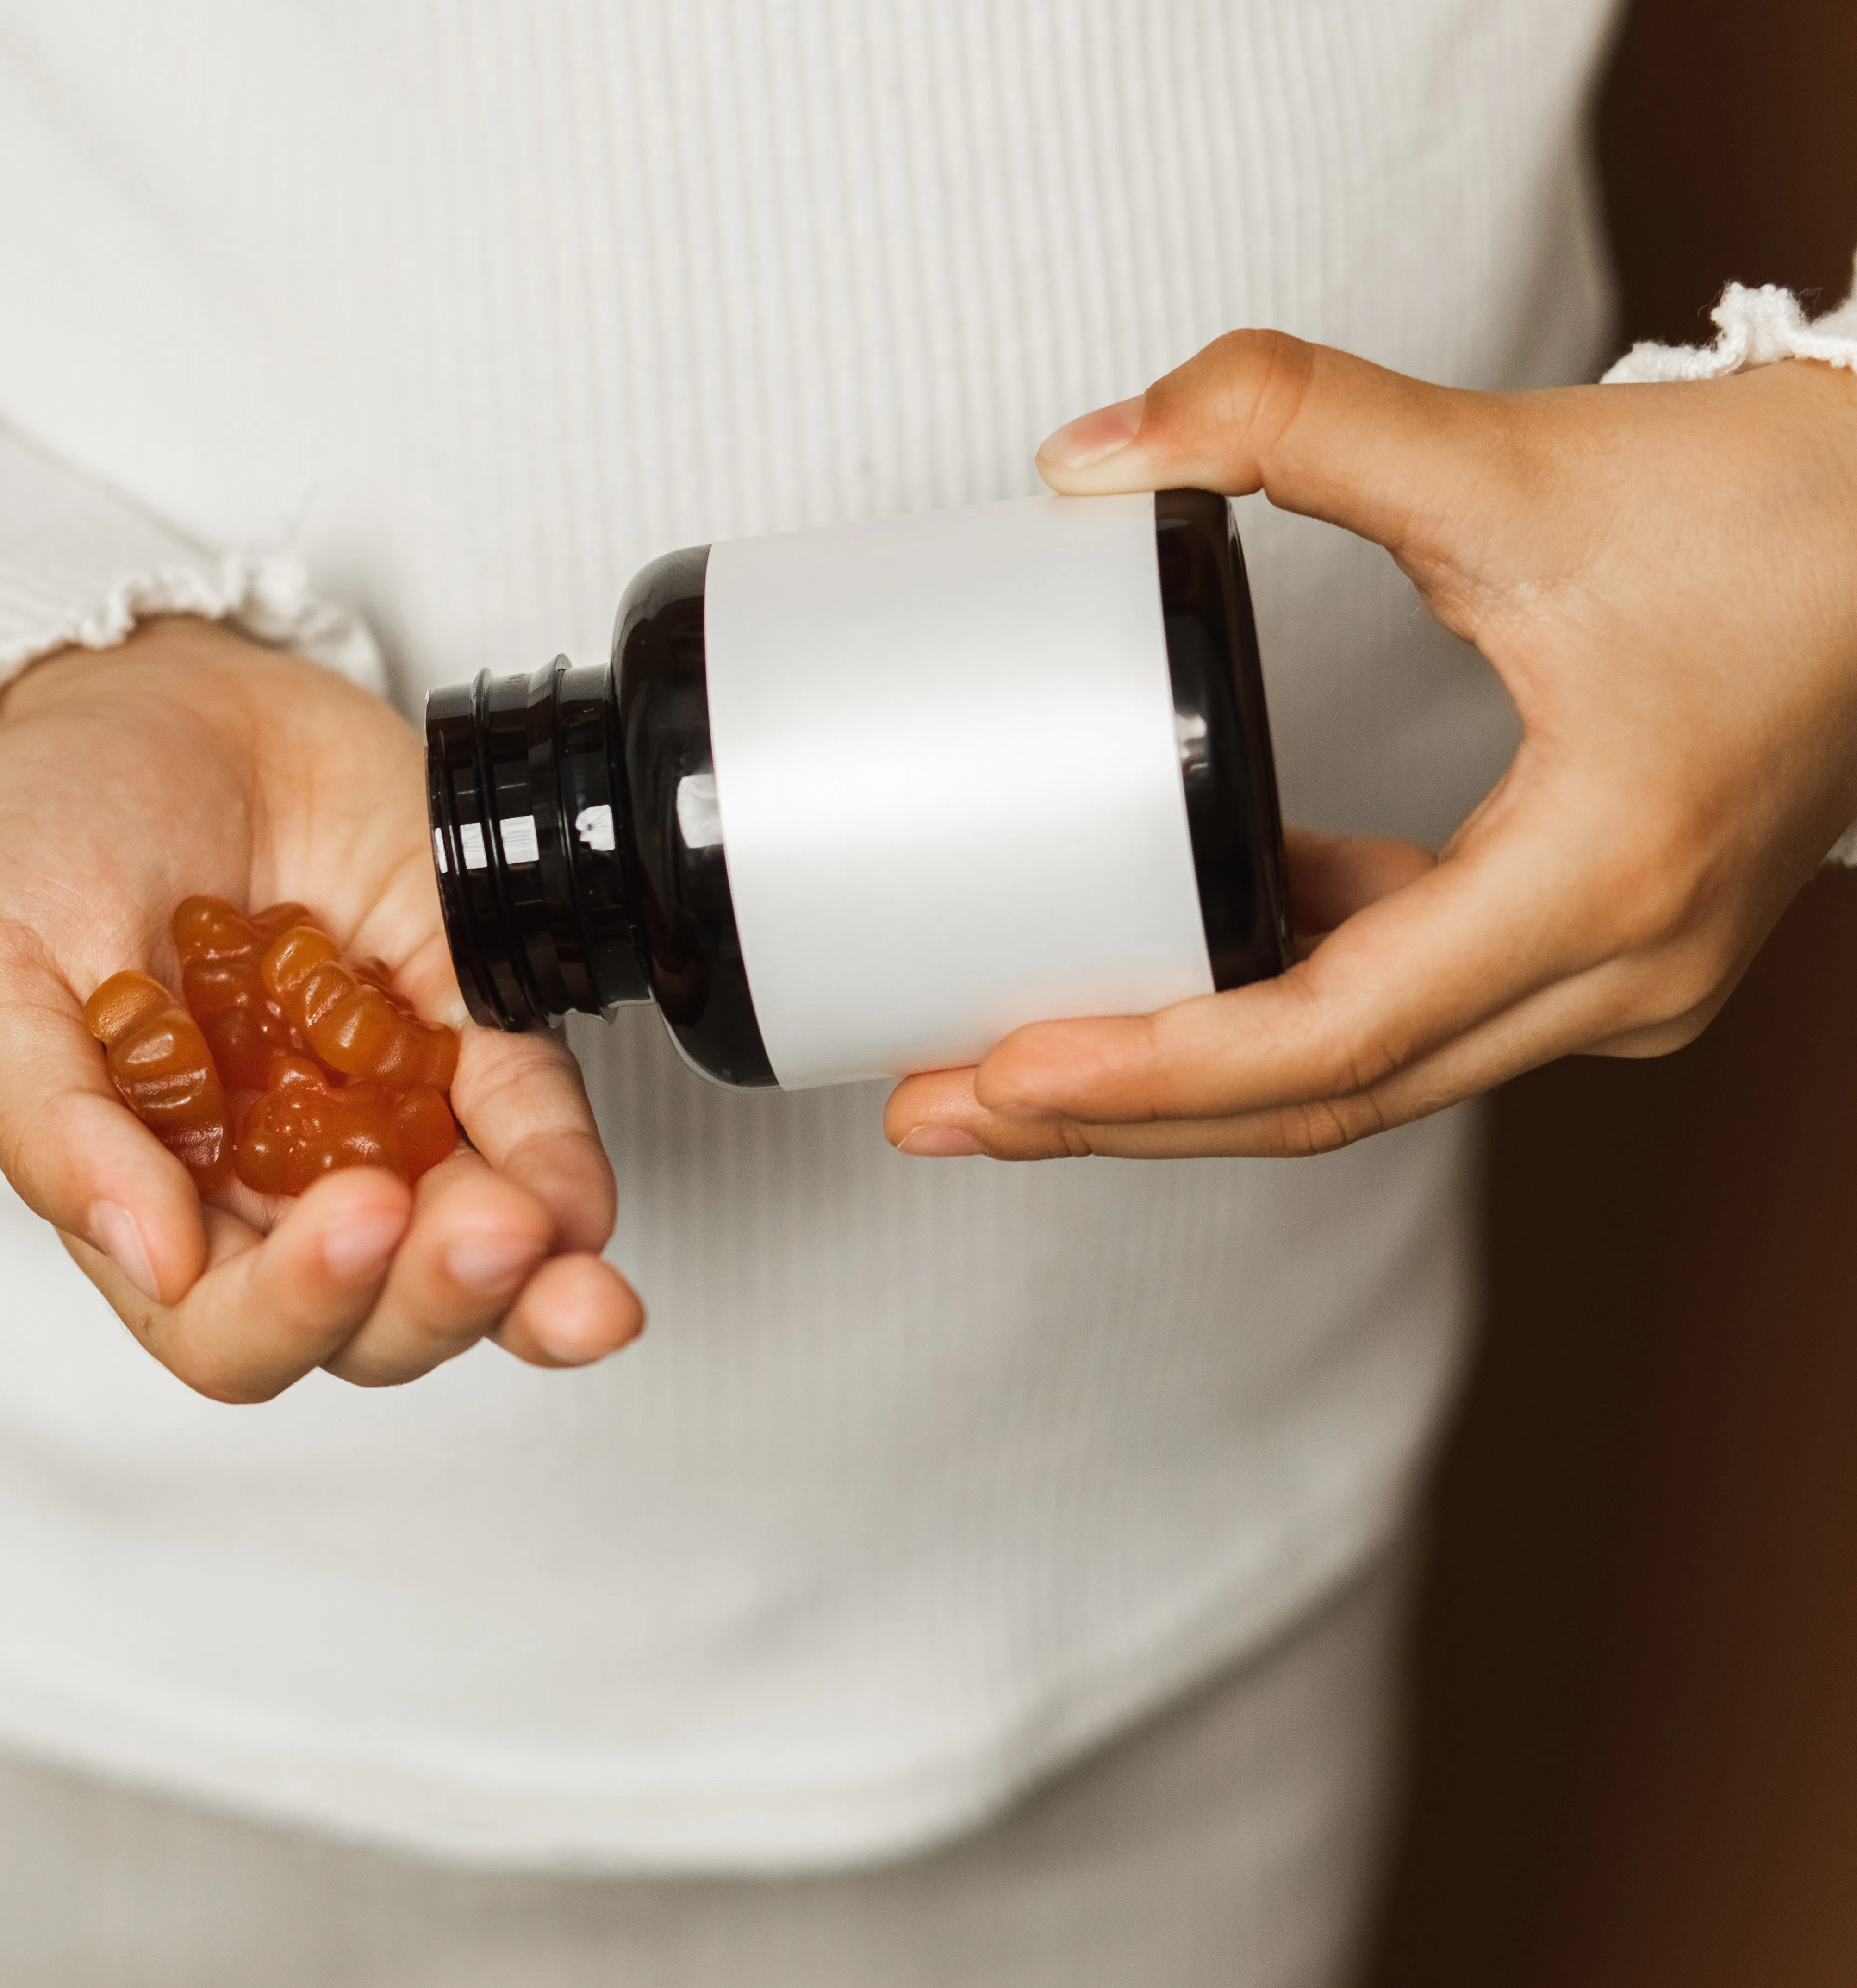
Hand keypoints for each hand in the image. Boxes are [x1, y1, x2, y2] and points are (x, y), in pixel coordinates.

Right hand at [0, 617, 643, 1400]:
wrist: (150, 699)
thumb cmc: (48, 840)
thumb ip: (45, 1122)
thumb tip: (152, 1256)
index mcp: (153, 1202)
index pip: (227, 1330)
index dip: (295, 1310)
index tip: (352, 1220)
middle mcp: (276, 1190)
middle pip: (369, 1324)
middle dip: (434, 1301)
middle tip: (484, 1234)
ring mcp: (380, 1120)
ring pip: (471, 1259)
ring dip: (528, 1278)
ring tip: (551, 1238)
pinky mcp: (466, 1034)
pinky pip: (530, 1127)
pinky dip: (566, 1169)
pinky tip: (577, 1196)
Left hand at [887, 335, 1856, 1160]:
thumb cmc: (1780, 511)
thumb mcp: (1517, 457)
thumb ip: (1291, 418)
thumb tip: (1091, 450)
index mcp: (1597, 887)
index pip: (1328, 1037)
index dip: (1149, 1073)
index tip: (995, 1081)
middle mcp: (1617, 975)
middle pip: (1322, 1097)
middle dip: (1117, 1114)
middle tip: (934, 1110)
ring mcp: (1621, 978)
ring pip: (1360, 1070)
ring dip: (1183, 1072)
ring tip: (1009, 1060)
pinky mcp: (1603, 944)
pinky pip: (1410, 1005)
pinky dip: (1285, 991)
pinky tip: (1178, 939)